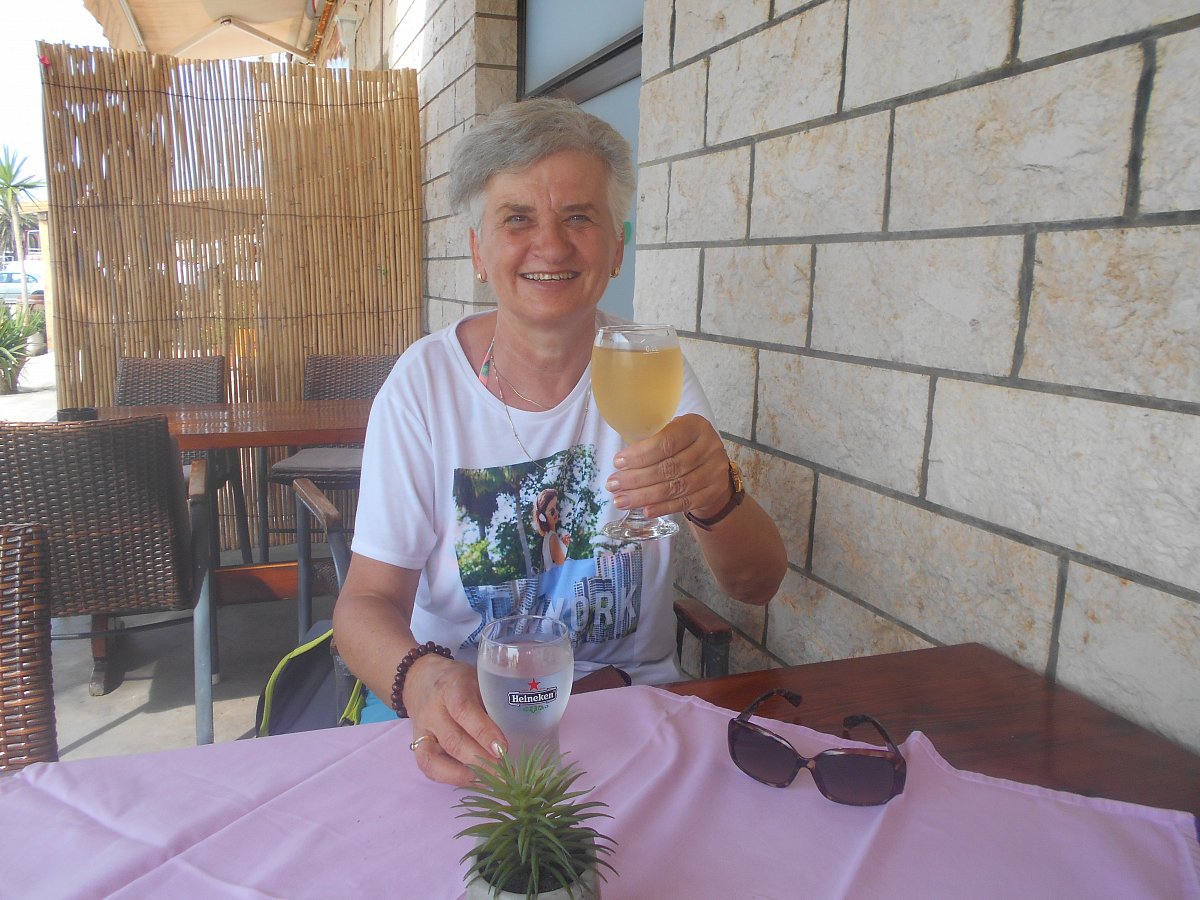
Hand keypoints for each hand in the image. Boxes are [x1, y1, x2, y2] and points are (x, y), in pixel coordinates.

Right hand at [403, 654, 507, 784]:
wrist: (420, 679)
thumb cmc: (459, 681)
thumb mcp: (477, 681)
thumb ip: (491, 702)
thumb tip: (519, 732)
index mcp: (450, 687)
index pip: (463, 710)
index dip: (483, 731)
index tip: (503, 749)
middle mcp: (432, 710)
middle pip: (452, 740)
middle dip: (479, 761)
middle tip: (503, 774)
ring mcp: (421, 730)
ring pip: (434, 758)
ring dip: (463, 774)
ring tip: (488, 781)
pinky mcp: (416, 745)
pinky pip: (427, 767)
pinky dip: (449, 778)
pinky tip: (471, 780)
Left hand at [606, 413, 731, 519]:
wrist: (711, 465)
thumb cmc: (682, 446)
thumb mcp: (671, 433)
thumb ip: (651, 443)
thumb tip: (620, 464)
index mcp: (695, 426)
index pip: (666, 442)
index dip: (640, 455)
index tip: (618, 463)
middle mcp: (709, 447)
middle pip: (669, 467)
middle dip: (636, 479)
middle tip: (613, 485)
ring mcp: (714, 471)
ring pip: (675, 487)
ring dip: (644, 496)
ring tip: (622, 500)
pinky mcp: (713, 491)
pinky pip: (685, 502)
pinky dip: (662, 507)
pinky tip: (645, 510)